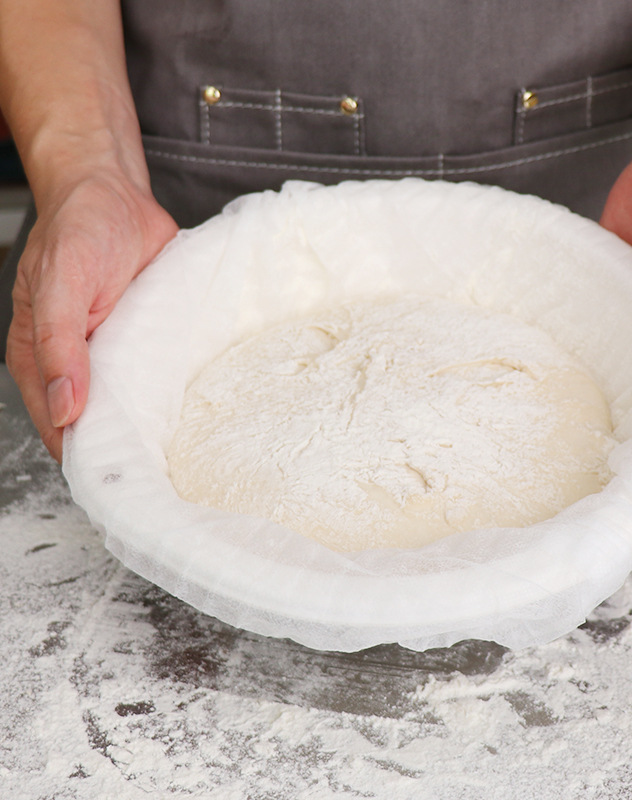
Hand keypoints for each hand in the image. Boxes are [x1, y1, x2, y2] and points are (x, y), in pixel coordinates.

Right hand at [5, 172, 177, 460]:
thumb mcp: (61, 285)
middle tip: (158, 477)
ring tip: (178, 458)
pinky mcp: (144, 342)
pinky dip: (170, 396)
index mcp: (40, 357)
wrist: (116, 195)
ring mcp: (113, 355)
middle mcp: (76, 363)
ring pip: (131, 406)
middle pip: (97, 423)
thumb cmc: (79, 231)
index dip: (84, 454)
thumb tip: (63, 409)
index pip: (58, 424)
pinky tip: (190, 416)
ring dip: (150, 428)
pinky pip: (157, 378)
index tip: (117, 482)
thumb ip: (57, 346)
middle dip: (123, 450)